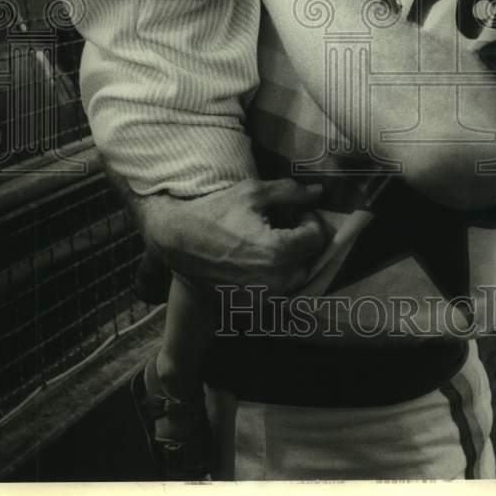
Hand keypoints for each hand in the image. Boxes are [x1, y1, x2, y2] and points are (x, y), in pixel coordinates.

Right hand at [110, 171, 327, 293]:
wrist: (177, 239)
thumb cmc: (215, 212)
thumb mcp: (252, 192)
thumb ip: (290, 192)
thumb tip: (318, 192)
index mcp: (278, 251)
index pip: (316, 239)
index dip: (311, 221)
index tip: (298, 212)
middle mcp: (273, 280)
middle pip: (308, 262)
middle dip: (303, 243)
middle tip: (288, 226)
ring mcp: (260, 296)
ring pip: (294, 280)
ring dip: (292, 261)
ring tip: (273, 242)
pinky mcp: (247, 303)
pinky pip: (274, 292)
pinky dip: (275, 277)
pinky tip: (259, 260)